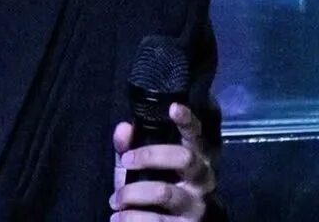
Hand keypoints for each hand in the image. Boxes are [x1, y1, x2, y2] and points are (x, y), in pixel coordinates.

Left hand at [108, 103, 214, 220]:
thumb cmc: (156, 188)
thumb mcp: (141, 167)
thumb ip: (130, 147)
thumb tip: (123, 128)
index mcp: (195, 157)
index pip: (196, 134)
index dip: (187, 120)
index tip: (173, 107)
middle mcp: (203, 179)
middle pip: (184, 157)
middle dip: (149, 155)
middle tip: (125, 161)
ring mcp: (197, 205)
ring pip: (165, 192)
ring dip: (132, 194)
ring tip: (115, 200)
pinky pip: (156, 221)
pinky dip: (130, 219)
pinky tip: (118, 218)